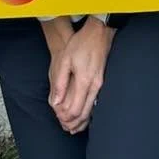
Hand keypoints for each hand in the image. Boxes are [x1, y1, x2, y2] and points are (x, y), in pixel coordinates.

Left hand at [48, 19, 113, 133]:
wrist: (99, 32)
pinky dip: (87, 113)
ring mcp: (101, 85)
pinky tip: (81, 115)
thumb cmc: (81, 43)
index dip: (65, 118)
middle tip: (63, 126)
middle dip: (72, 123)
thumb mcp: (65, 59)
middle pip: (84, 114)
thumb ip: (60, 82)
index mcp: (84, 81)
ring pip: (91, 111)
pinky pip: (95, 104)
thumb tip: (55, 103)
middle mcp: (95, 86)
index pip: (74, 110)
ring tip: (70, 125)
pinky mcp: (102, 82)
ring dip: (80, 121)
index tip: (57, 117)